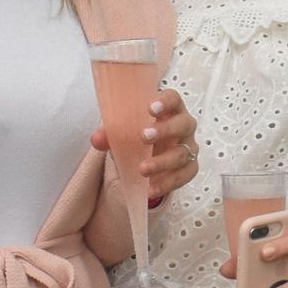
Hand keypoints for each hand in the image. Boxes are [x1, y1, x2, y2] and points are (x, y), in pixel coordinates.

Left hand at [89, 84, 198, 207]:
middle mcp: (184, 126)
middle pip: (184, 124)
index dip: (165, 101)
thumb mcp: (123, 134)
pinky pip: (184, 175)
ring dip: (162, 162)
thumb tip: (97, 139)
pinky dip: (167, 183)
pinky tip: (150, 189)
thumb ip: (110, 134)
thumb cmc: (137, 138)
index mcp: (169, 110)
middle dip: (166, 130)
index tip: (151, 109)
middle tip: (143, 137)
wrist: (145, 161)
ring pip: (183, 153)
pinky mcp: (189, 167)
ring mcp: (188, 147)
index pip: (174, 99)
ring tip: (142, 169)